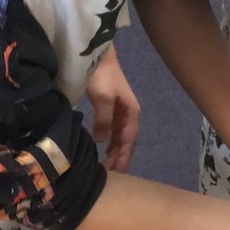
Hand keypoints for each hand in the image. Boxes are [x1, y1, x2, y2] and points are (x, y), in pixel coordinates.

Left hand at [86, 47, 139, 172]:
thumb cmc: (103, 76)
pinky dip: (108, 141)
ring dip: (114, 150)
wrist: (98, 56)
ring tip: (106, 165)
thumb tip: (101, 141)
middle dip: (120, 157)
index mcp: (132, 112)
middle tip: (110, 174)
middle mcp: (128, 114)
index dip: (124, 155)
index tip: (117, 171)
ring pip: (119, 136)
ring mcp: (119, 111)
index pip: (129, 139)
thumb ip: (104, 119)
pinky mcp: (110, 108)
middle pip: (126, 140)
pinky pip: (111, 129)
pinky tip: (101, 147)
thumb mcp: (103, 97)